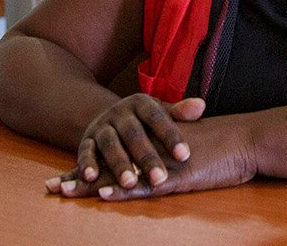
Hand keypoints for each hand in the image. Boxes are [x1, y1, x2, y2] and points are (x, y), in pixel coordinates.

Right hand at [46, 94, 203, 196]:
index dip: (171, 136)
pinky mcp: (86, 140)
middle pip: (133, 133)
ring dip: (119, 163)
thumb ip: (180, 112)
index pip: (158, 117)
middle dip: (146, 157)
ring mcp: (102, 126)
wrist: (110, 118)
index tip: (185, 155)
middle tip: (159, 178)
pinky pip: (85, 151)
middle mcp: (120, 113)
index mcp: (141, 103)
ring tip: (130, 182)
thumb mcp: (161, 113)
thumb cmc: (144, 121)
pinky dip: (87, 163)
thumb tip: (201, 106)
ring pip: (110, 143)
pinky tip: (92, 177)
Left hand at [72, 112, 266, 199]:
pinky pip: (145, 185)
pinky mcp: (176, 177)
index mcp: (150, 146)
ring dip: (90, 185)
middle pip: (109, 166)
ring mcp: (162, 164)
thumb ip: (167, 154)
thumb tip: (151, 166)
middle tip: (51, 187)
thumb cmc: (221, 147)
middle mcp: (151, 152)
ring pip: (120, 176)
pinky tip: (104, 193)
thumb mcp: (188, 149)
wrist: (247, 141)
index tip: (63, 178)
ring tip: (64, 191)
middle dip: (79, 178)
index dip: (88, 168)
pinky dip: (123, 190)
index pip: (113, 158)